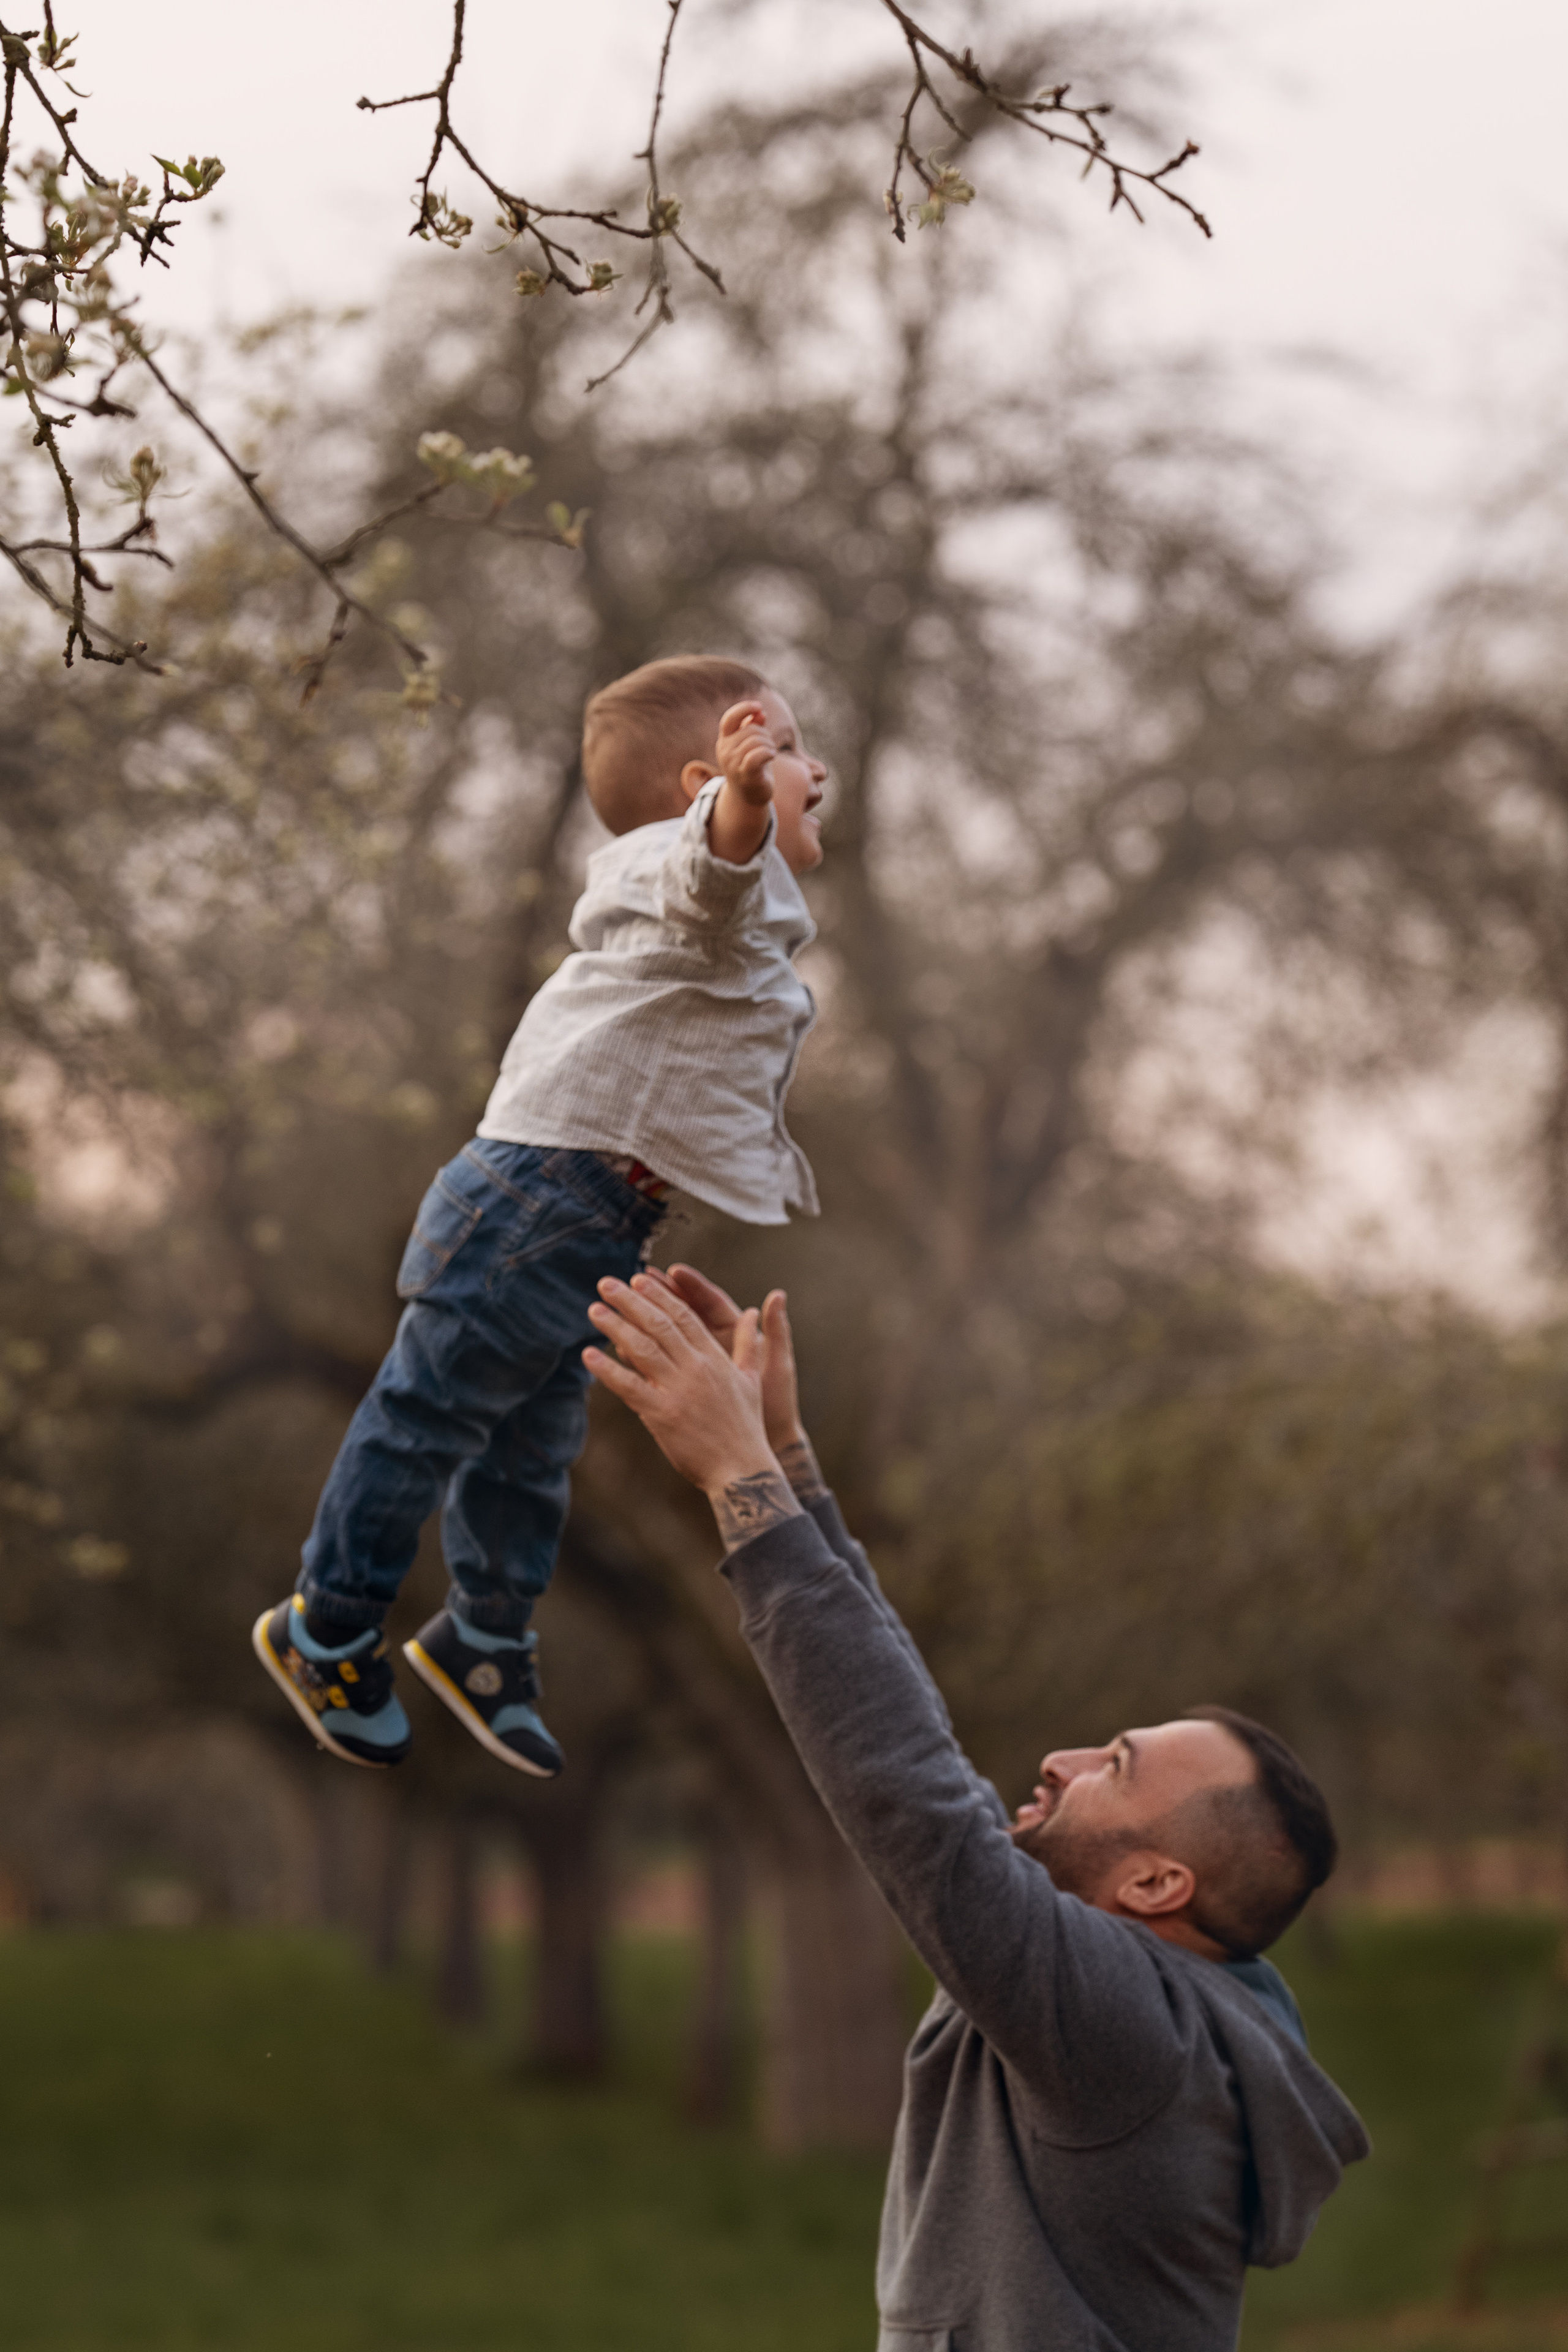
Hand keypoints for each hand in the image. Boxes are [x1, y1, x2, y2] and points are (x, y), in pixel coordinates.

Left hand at [584, 1273, 781, 1494]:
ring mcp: (679, 1391)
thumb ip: (748, 1343)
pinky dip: (608, 1370)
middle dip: (630, 1300)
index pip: (683, 1315)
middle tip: (605, 1283)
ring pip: (642, 1349)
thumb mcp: (751, 1379)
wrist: (742, 1469)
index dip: (659, 1295)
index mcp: (715, 1357)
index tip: (638, 1279)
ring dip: (615, 1326)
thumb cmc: (747, 1426)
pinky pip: (629, 1387)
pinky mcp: (662, 1415)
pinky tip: (589, 1355)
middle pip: (659, 1324)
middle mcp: (696, 1368)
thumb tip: (753, 1311)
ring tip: (594, 1310)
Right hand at [715, 700, 776, 806]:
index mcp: (724, 740)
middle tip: (770, 745)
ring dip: (769, 745)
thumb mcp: (753, 744)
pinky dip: (769, 752)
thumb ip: (755, 727)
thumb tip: (761, 712)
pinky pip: (758, 755)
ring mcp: (732, 764)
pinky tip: (772, 757)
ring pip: (756, 741)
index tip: (759, 706)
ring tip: (770, 753)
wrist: (750, 796)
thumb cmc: (752, 767)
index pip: (729, 719)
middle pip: (750, 729)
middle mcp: (724, 751)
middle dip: (766, 734)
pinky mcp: (744, 774)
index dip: (743, 709)